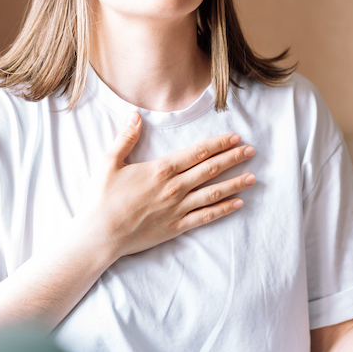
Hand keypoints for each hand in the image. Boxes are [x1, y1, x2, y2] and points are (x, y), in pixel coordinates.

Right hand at [81, 112, 255, 257]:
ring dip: (235, 183)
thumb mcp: (109, 162)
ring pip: (213, 193)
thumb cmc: (101, 198)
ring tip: (253, 177)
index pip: (197, 153)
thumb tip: (135, 115)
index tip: (235, 138)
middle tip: (251, 151)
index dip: (218, 144)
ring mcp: (177, 209)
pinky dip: (223, 210)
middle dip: (233, 159)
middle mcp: (174, 188)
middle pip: (210, 170)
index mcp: (160, 170)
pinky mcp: (176, 227)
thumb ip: (125, 138)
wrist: (99, 235)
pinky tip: (238, 203)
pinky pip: (205, 217)